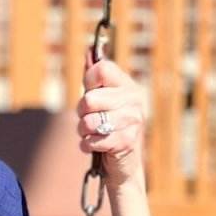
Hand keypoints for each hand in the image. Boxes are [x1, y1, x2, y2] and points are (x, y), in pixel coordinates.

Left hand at [76, 46, 146, 192]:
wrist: (124, 165)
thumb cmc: (109, 128)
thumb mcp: (103, 100)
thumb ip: (95, 78)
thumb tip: (89, 50)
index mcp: (128, 86)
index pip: (101, 69)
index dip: (88, 82)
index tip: (91, 92)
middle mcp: (134, 100)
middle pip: (90, 99)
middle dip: (81, 113)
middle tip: (89, 119)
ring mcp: (133, 121)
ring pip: (89, 122)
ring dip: (83, 131)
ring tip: (92, 133)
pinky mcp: (126, 141)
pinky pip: (92, 140)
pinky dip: (87, 145)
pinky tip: (95, 145)